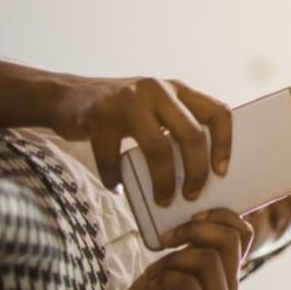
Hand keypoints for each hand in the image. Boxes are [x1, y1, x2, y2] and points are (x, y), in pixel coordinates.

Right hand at [50, 75, 230, 205]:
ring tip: (161, 200)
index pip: (218, 112)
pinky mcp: (99, 115)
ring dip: (162, 181)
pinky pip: (113, 156)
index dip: (225, 144)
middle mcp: (157, 90)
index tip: (222, 172)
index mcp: (177, 90)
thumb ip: (176, 126)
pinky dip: (115, 177)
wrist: (65, 95)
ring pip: (158, 147)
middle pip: (191, 134)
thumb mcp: (155, 108)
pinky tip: (117, 187)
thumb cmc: (119, 111)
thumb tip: (203, 173)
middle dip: (196, 171)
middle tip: (192, 194)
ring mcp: (127, 100)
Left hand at [100, 209, 252, 289]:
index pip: (244, 234)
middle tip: (166, 240)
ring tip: (156, 272)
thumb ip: (193, 248)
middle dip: (193, 231)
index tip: (191, 216)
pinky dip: (166, 278)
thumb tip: (200, 217)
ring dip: (173, 259)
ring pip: (209, 261)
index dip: (220, 216)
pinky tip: (154, 286)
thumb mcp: (173, 265)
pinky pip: (189, 286)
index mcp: (227, 277)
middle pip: (230, 241)